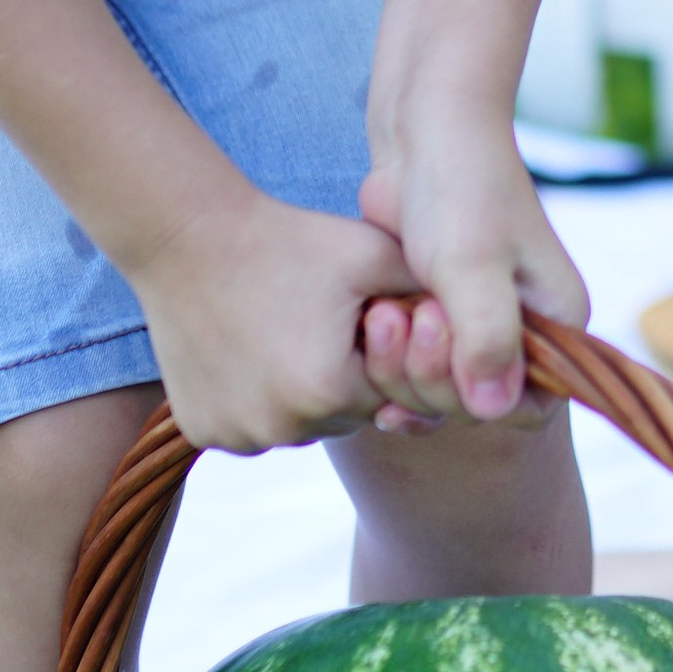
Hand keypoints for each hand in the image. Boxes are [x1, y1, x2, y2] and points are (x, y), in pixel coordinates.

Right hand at [128, 187, 416, 455]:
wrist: (186, 235)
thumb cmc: (290, 239)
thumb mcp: (374, 255)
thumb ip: (434, 291)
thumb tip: (486, 324)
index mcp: (334, 390)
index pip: (387, 393)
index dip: (378, 355)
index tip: (356, 316)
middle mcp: (284, 429)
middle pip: (342, 416)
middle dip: (342, 378)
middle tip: (315, 322)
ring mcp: (238, 436)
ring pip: (295, 425)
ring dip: (298, 394)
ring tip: (280, 331)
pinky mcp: (201, 433)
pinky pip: (248, 426)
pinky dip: (253, 399)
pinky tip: (245, 349)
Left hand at [354, 127, 588, 428]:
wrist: (427, 129)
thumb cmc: (461, 187)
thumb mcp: (473, 264)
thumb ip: (486, 339)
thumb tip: (492, 412)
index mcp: (557, 320)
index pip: (532, 405)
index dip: (483, 402)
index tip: (447, 356)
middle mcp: (522, 330)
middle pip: (475, 404)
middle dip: (432, 376)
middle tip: (409, 317)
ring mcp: (474, 323)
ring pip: (436, 392)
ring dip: (401, 368)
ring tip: (382, 314)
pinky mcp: (434, 314)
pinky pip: (410, 369)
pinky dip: (386, 365)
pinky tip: (368, 344)